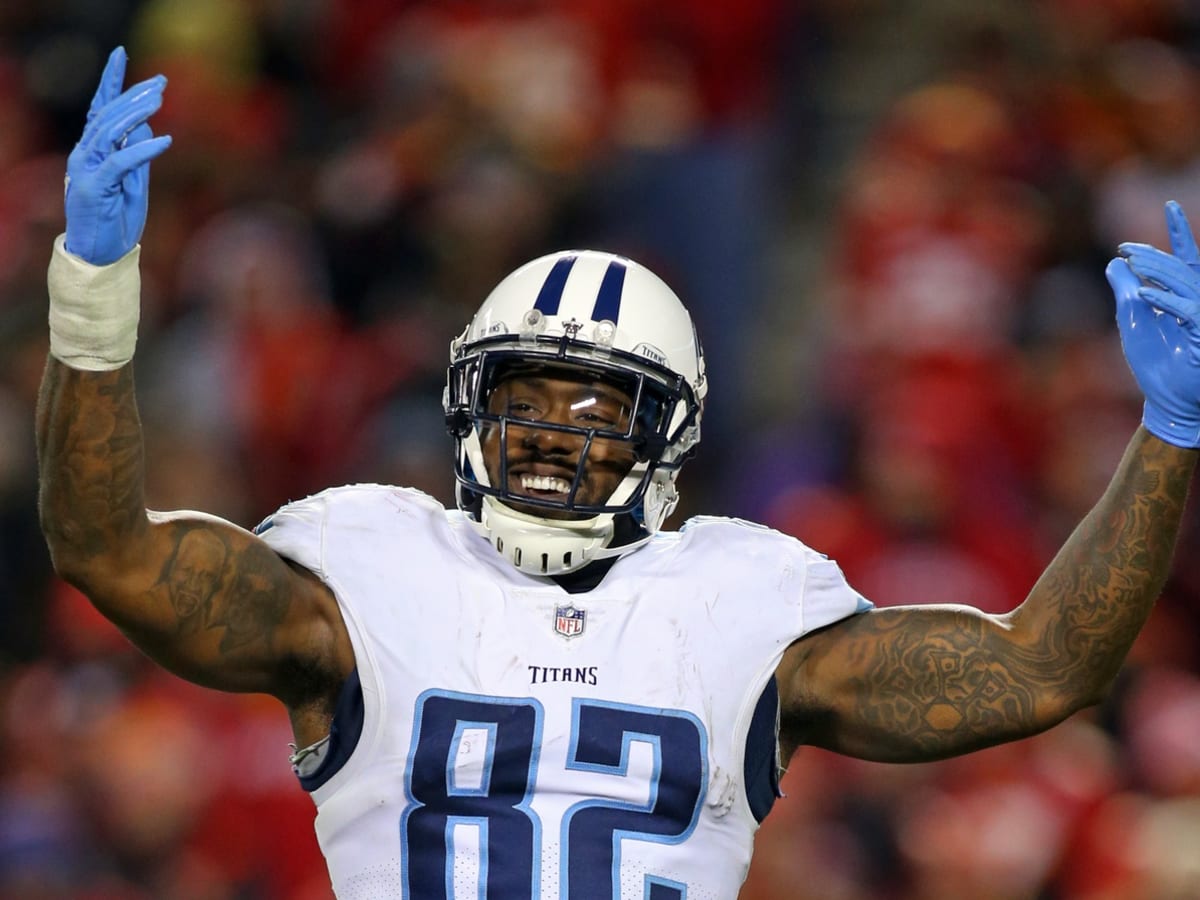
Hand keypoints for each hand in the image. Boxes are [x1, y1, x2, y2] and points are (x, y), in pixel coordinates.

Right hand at [64, 47, 171, 265]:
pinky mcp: (95, 188)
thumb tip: (147, 126)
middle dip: (133, 94)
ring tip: (160, 100)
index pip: (99, 107)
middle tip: (161, 81)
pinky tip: (165, 140)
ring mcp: (87, 170)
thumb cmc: (117, 220)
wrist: (100, 256)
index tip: (123, 54)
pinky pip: (121, 161)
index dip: (111, 80)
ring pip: (111, 131)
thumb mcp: (134, 183)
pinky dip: (143, 149)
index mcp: (93, 151)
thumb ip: (137, 155)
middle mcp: (86, 155)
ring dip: (137, 114)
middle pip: (107, 113)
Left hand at [1107, 200, 1199, 447]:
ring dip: (1158, 272)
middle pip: (1180, 269)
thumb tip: (1115, 262)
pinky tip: (1144, 293)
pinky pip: (1190, 310)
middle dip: (1153, 257)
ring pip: (1186, 284)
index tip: (1169, 205)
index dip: (1180, 232)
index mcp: (1187, 294)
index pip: (1186, 258)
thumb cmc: (1153, 358)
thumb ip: (1125, 288)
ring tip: (1133, 265)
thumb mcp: (1132, 317)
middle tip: (1126, 251)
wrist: (1164, 397)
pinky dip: (1167, 300)